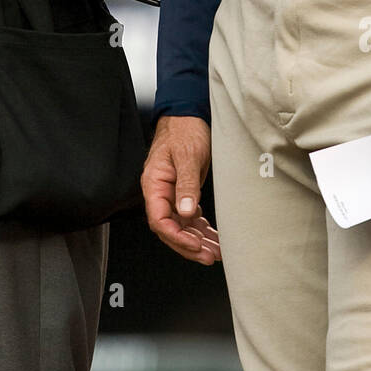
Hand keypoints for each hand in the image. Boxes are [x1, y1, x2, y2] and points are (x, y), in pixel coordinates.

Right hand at [141, 115, 219, 264]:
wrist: (188, 115)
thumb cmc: (184, 130)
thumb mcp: (187, 156)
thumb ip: (186, 185)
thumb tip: (185, 212)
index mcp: (154, 184)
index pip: (160, 220)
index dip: (176, 237)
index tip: (194, 245)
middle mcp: (161, 192)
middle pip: (170, 229)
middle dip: (189, 245)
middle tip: (209, 256)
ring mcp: (172, 193)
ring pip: (182, 226)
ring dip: (198, 240)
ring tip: (216, 251)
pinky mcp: (184, 192)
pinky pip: (190, 217)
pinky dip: (201, 229)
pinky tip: (213, 237)